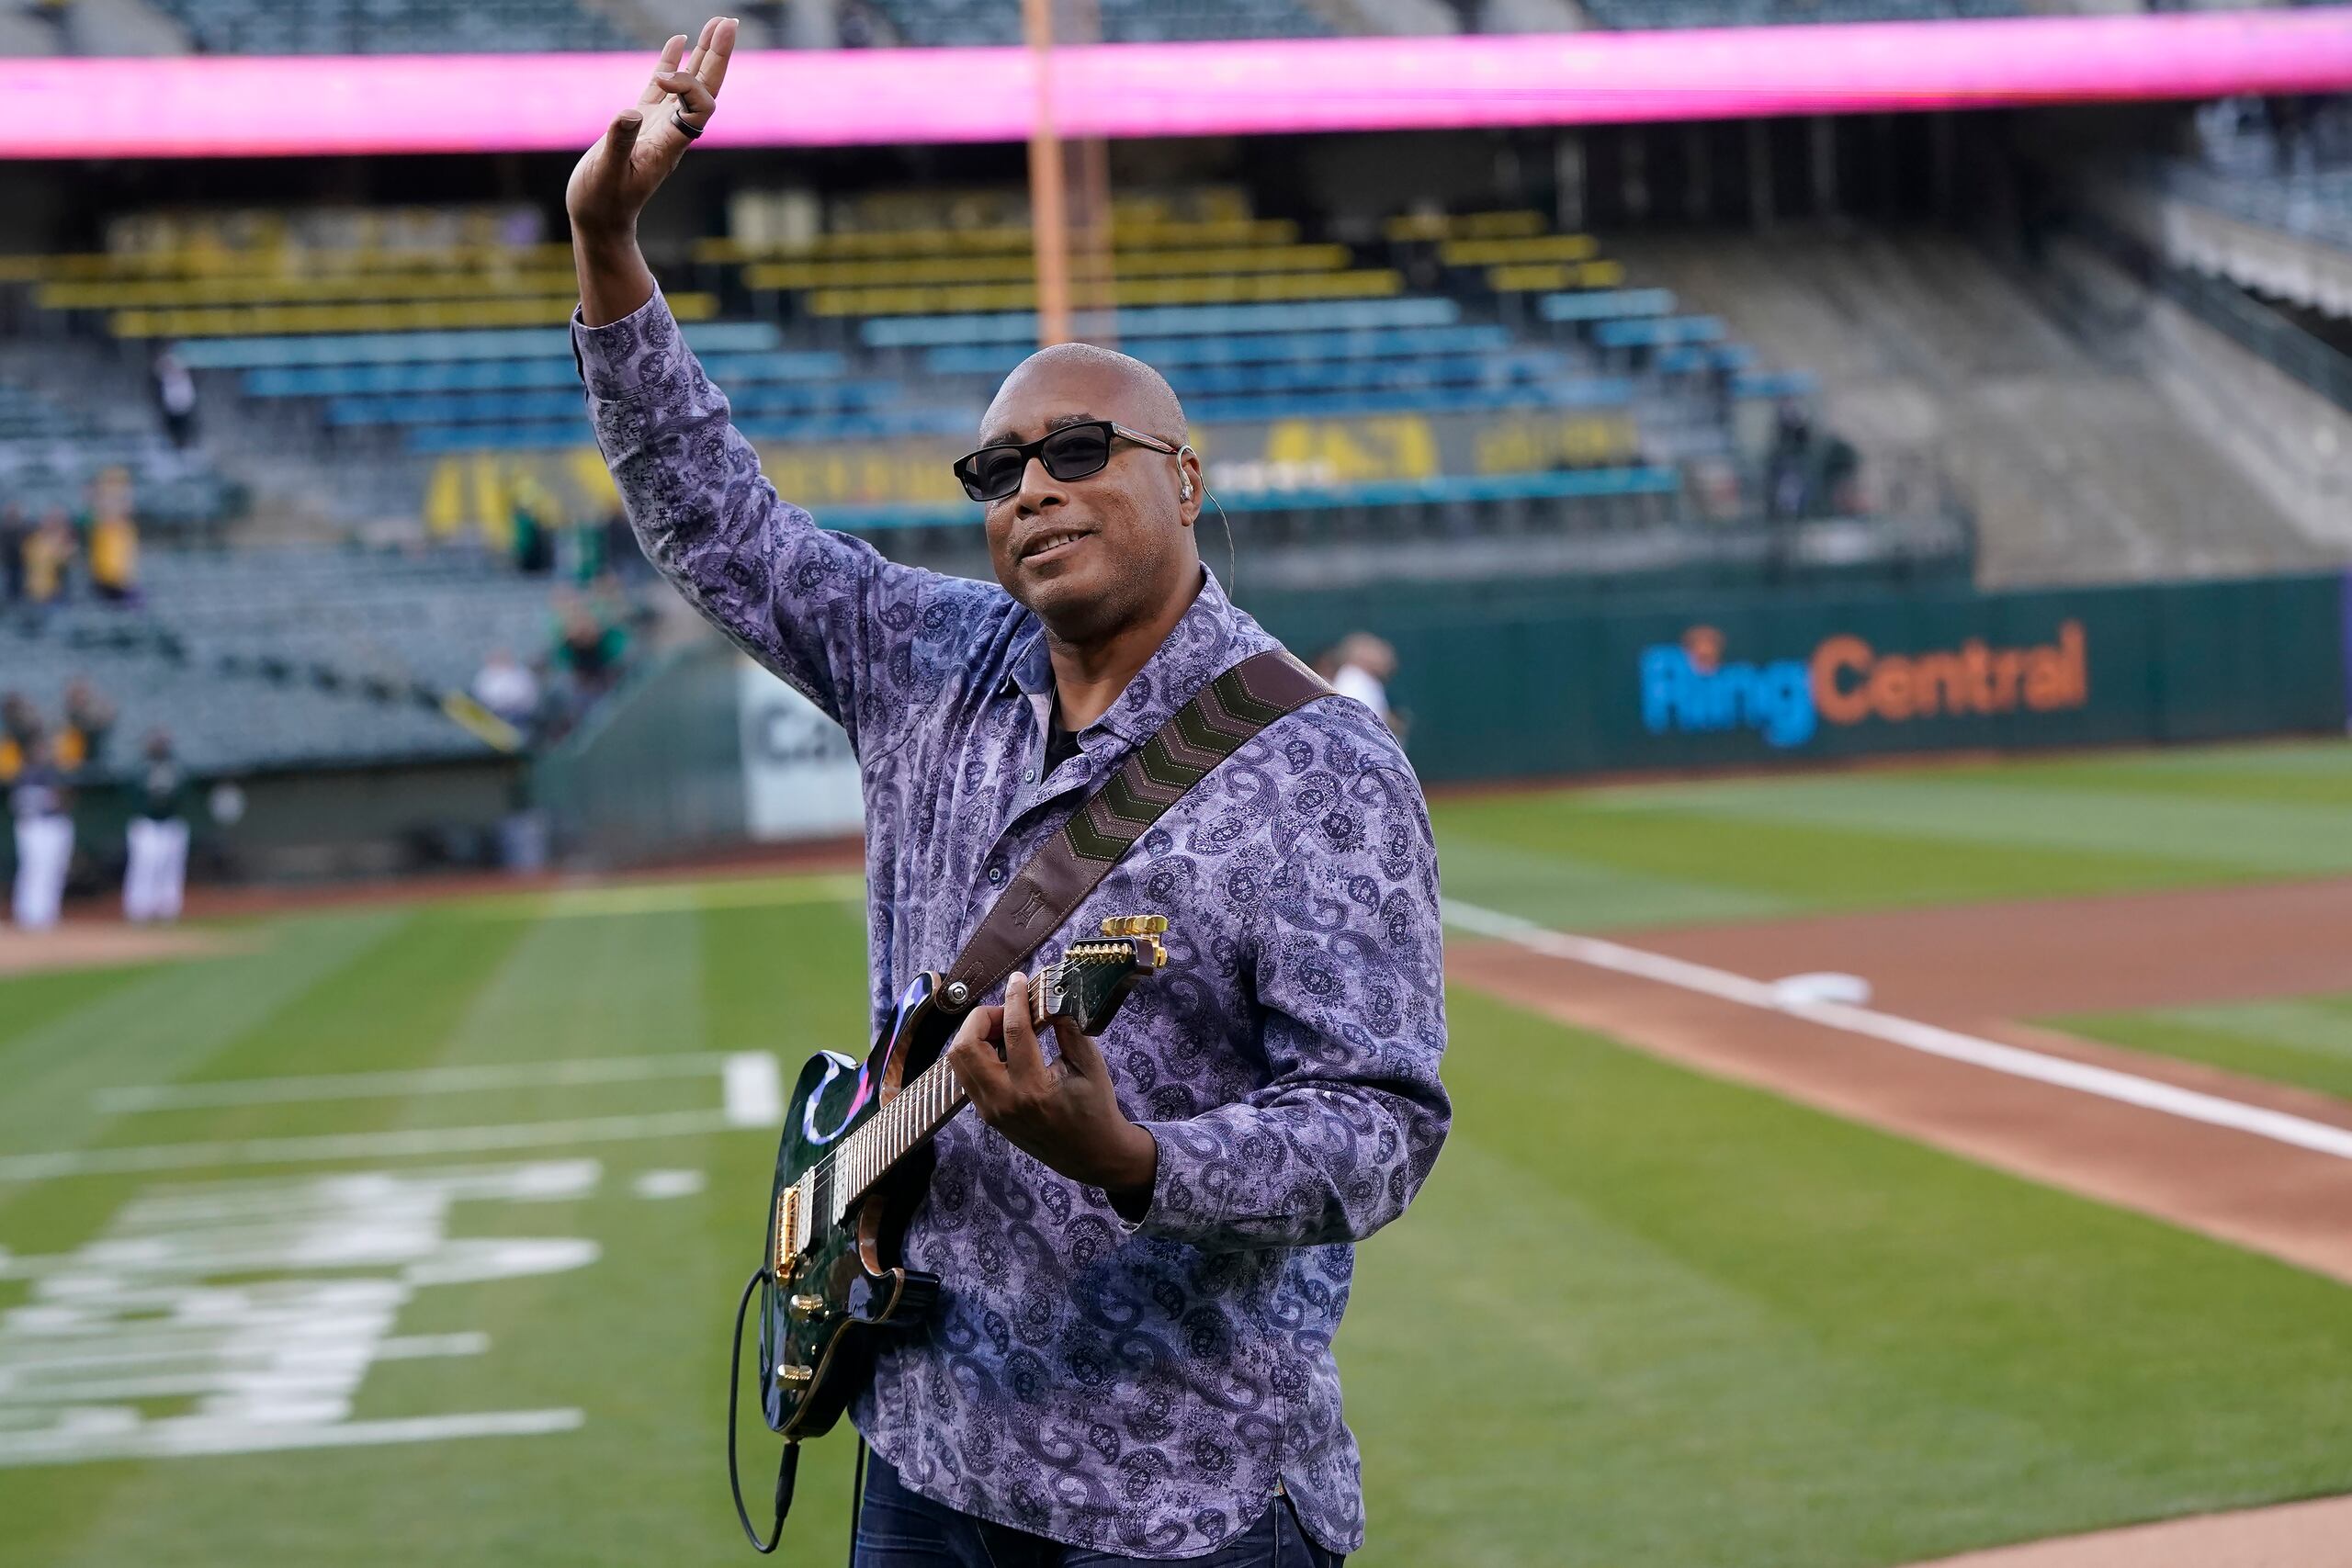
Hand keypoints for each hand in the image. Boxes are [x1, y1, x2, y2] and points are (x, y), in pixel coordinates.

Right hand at [565, 17, 737, 241]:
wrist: (598, 220)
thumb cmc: (602, 202)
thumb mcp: (606, 173)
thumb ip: (619, 143)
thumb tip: (630, 112)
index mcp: (670, 144)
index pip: (700, 109)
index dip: (690, 86)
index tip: (662, 78)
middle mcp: (672, 133)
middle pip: (705, 90)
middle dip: (718, 57)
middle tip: (729, 23)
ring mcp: (658, 126)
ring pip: (687, 85)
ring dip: (702, 55)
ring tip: (716, 24)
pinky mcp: (641, 124)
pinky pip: (662, 88)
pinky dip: (670, 64)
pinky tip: (678, 41)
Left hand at [945, 971, 1158, 1204]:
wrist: (1091, 1155)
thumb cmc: (1096, 1109)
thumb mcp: (1090, 1065)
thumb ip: (1068, 1030)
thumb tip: (1050, 998)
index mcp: (1034, 1089)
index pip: (1014, 1032)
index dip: (1014, 998)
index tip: (1018, 979)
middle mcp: (1004, 1101)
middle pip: (966, 1046)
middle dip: (982, 1018)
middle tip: (1008, 1012)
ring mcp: (990, 1110)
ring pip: (958, 1061)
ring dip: (975, 1035)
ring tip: (1004, 1028)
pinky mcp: (987, 1114)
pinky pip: (967, 1075)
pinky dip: (977, 1054)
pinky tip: (1001, 1047)